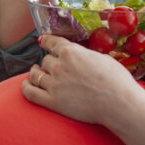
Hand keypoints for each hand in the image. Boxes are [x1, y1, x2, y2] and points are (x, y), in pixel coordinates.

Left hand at [22, 34, 142, 125]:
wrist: (119, 103)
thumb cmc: (117, 80)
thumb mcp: (101, 58)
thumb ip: (85, 55)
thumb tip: (79, 56)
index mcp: (71, 51)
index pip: (52, 42)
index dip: (46, 41)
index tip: (43, 41)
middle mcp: (59, 65)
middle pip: (45, 60)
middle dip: (49, 62)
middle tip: (52, 66)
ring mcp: (54, 84)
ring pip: (35, 74)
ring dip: (35, 72)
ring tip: (35, 72)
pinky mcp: (53, 102)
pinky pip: (31, 93)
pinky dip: (26, 87)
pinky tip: (26, 84)